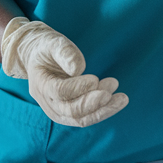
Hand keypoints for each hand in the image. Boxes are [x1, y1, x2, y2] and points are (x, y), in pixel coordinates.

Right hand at [2, 17, 127, 126]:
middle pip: (70, 111)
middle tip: (112, 88)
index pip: (58, 91)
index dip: (77, 87)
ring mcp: (57, 111)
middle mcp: (47, 102)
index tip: (95, 78)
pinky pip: (86, 118)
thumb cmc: (48, 48)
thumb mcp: (53, 43)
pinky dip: (103, 111)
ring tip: (122, 98)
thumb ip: (65, 52)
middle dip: (93, 103)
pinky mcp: (68, 114)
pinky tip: (117, 101)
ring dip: (103, 110)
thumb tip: (78, 68)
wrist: (40, 59)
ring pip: (80, 119)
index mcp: (40, 84)